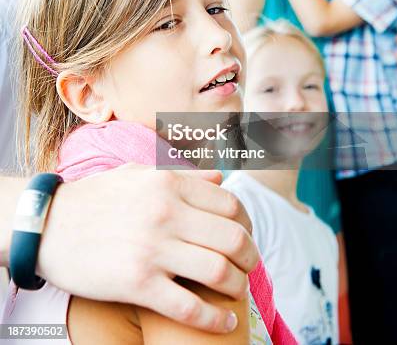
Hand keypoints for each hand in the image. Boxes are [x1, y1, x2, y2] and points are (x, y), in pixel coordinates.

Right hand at [37, 165, 257, 332]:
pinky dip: (215, 318)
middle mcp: (166, 213)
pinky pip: (189, 306)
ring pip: (219, 271)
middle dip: (250, 257)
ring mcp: (152, 249)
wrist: (48, 226)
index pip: (231, 204)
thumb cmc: (96, 198)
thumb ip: (182, 175)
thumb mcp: (138, 173)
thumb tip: (220, 177)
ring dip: (238, 286)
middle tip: (249, 266)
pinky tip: (225, 321)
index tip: (245, 237)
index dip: (248, 224)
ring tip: (237, 291)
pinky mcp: (137, 284)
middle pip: (234, 238)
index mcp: (168, 183)